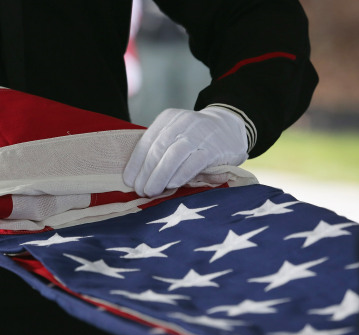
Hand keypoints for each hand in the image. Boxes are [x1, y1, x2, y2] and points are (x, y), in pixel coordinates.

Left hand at [123, 107, 248, 196]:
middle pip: (158, 149)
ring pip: (174, 155)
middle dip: (146, 172)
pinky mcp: (214, 148)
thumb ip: (160, 150)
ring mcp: (199, 134)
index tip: (128, 180)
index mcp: (168, 118)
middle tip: (140, 190)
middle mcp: (182, 123)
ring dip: (160, 176)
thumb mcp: (176, 133)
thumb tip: (138, 177)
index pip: (146, 141)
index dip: (136, 163)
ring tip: (151, 191)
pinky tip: (172, 185)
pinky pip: (194, 162)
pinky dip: (181, 174)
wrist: (230, 127)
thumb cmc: (196, 137)